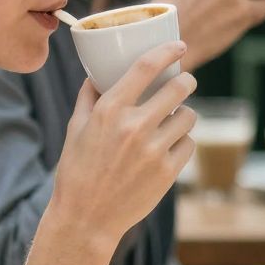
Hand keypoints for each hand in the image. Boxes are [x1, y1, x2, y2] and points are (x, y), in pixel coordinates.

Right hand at [51, 44, 195, 247]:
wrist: (86, 218)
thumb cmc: (77, 172)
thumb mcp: (75, 129)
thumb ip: (88, 98)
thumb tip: (96, 74)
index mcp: (109, 110)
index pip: (146, 67)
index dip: (168, 51)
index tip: (180, 46)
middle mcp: (134, 127)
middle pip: (179, 88)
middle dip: (186, 81)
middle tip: (185, 82)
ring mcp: (153, 150)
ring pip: (189, 116)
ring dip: (185, 113)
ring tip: (176, 117)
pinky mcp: (167, 172)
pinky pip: (188, 144)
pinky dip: (183, 141)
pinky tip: (173, 143)